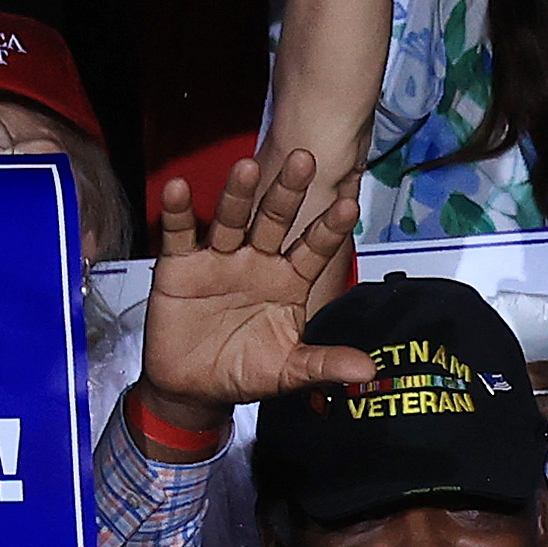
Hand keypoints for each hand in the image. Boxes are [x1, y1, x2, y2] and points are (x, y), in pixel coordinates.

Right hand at [136, 136, 368, 412]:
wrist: (193, 388)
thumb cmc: (245, 371)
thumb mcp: (288, 371)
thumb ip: (324, 363)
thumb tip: (368, 369)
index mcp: (290, 281)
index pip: (315, 249)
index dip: (330, 228)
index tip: (350, 205)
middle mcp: (258, 262)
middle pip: (275, 221)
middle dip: (289, 192)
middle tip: (304, 159)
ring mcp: (219, 260)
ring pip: (232, 220)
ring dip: (239, 194)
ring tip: (248, 166)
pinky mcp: (179, 267)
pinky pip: (179, 235)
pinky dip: (179, 212)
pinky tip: (179, 187)